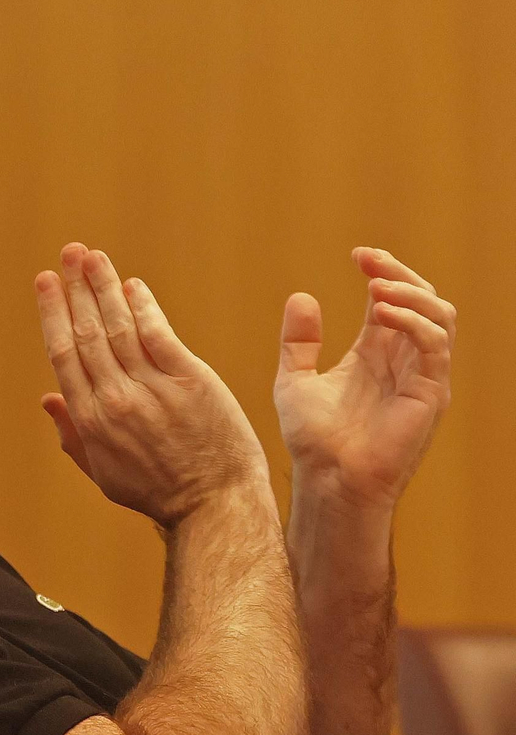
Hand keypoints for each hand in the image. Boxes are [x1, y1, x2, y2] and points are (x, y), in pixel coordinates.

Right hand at [36, 243, 270, 527]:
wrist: (214, 504)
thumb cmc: (158, 492)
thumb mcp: (103, 473)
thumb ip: (72, 435)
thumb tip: (47, 398)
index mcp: (89, 421)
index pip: (64, 355)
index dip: (53, 314)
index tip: (45, 284)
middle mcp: (115, 400)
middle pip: (87, 333)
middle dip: (74, 289)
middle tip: (66, 254)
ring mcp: (151, 388)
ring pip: (118, 327)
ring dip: (103, 286)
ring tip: (92, 256)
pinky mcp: (189, 380)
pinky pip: (158, 334)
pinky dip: (143, 306)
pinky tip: (132, 285)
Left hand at [274, 247, 453, 511]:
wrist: (327, 479)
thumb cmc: (314, 439)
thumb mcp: (295, 380)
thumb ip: (299, 342)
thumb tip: (301, 295)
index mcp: (375, 354)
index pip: (392, 300)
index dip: (382, 272)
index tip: (358, 255)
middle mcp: (402, 360)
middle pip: (422, 300)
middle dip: (399, 274)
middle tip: (370, 260)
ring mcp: (421, 375)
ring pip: (439, 317)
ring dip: (410, 294)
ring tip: (376, 287)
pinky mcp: (430, 392)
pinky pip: (434, 346)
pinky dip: (412, 322)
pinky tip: (381, 314)